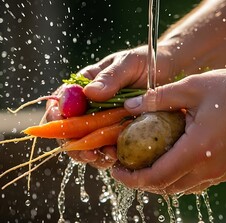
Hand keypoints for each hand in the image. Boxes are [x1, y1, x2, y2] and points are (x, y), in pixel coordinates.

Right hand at [45, 44, 177, 167]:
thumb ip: (111, 77)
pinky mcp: (117, 135)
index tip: (63, 123)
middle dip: (72, 144)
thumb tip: (89, 93)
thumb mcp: (128, 63)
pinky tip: (117, 156)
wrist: (169, 72)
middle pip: (68, 130)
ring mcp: (103, 123)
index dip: (56, 115)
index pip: (60, 102)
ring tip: (104, 156)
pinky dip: (108, 157)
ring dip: (90, 154)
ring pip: (85, 144)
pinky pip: (106, 150)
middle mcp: (89, 107)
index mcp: (84, 87)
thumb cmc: (146, 62)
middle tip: (85, 151)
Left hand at [111, 68, 225, 194]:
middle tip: (128, 164)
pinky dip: (180, 178)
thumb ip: (157, 99)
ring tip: (147, 162)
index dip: (131, 178)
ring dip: (160, 180)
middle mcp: (209, 168)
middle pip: (166, 188)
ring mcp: (222, 173)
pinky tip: (175, 159)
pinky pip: (198, 183)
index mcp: (197, 150)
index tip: (117, 169)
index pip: (156, 178)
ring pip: (182, 188)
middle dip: (142, 181)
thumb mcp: (192, 87)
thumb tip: (128, 106)